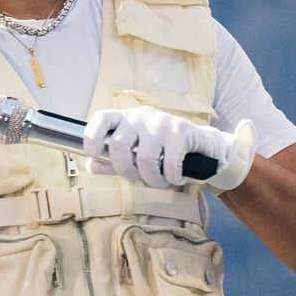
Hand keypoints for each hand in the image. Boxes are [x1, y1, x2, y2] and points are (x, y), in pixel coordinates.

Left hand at [82, 106, 256, 190]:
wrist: (205, 148)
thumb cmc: (166, 152)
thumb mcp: (137, 157)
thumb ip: (114, 162)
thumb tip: (90, 166)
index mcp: (126, 119)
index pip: (101, 119)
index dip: (91, 137)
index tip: (93, 155)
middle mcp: (141, 116)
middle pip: (119, 146)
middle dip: (128, 171)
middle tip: (143, 177)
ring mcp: (161, 121)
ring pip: (145, 158)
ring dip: (154, 179)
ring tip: (163, 179)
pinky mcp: (181, 129)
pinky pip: (169, 162)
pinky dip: (172, 177)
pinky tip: (178, 176)